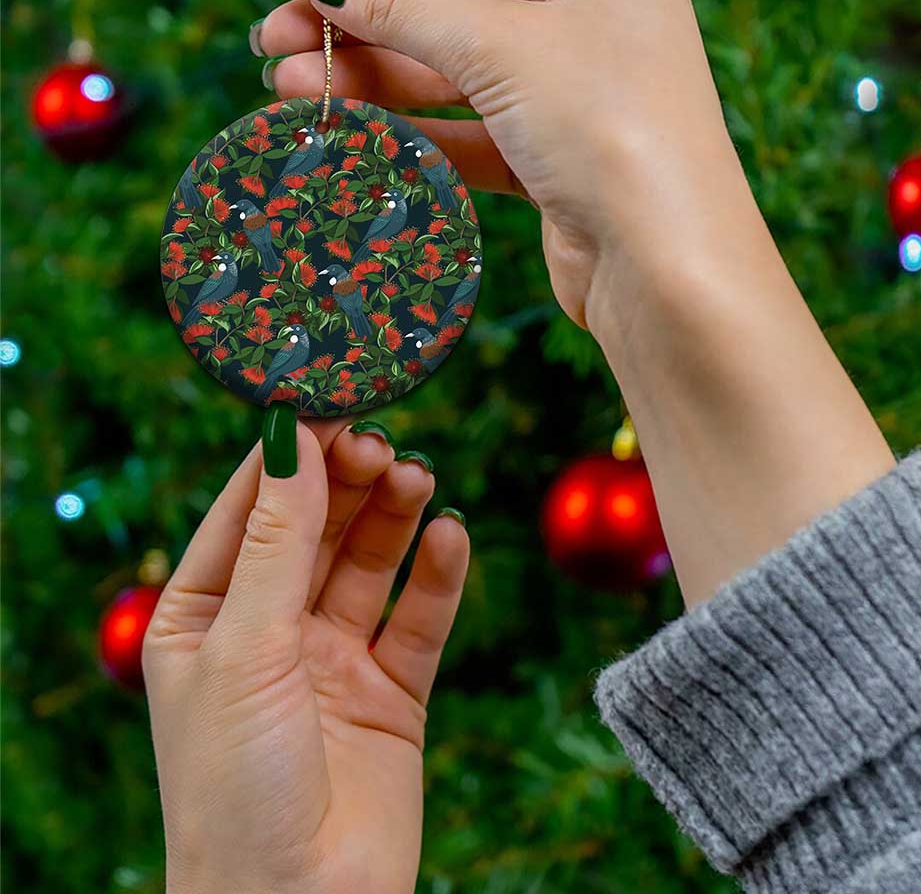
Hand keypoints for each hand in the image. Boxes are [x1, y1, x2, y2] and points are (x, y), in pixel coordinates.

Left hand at [144, 421, 468, 893]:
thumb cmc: (235, 787)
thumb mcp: (245, 647)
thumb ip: (277, 542)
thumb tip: (292, 438)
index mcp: (206, 617)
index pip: (249, 510)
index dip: (289, 454)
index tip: (330, 399)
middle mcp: (270, 631)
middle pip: (316, 528)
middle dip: (347, 481)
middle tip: (382, 441)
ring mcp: (333, 660)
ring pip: (370, 564)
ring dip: (394, 516)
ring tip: (418, 477)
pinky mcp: (392, 692)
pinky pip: (419, 619)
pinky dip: (438, 576)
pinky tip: (450, 536)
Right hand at [258, 0, 735, 330]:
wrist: (665, 269)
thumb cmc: (608, 131)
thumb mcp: (500, 48)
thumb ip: (404, 7)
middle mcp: (592, 19)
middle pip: (451, 10)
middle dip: (361, 28)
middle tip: (273, 44)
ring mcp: (574, 94)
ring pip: (454, 77)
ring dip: (373, 84)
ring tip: (290, 92)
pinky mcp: (554, 161)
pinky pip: (469, 134)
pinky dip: (411, 134)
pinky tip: (348, 134)